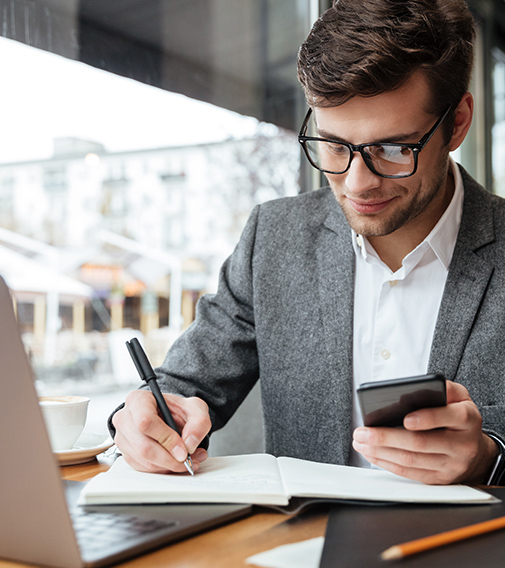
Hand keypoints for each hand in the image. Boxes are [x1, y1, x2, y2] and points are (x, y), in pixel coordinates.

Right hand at [112, 390, 210, 473]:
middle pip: (143, 446)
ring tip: (190, 460)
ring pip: (144, 460)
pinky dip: (163, 469)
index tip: (184, 450)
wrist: (169, 416)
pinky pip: (144, 468)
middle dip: (170, 458)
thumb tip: (190, 443)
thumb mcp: (195, 408)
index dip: (166, 438)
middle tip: (189, 460)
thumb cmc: (177, 409)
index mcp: (138, 400)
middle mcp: (125, 418)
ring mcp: (123, 437)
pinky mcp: (126, 454)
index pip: (146, 421)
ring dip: (169, 465)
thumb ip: (198, 422)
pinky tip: (177, 462)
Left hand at [352, 381, 498, 483]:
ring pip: (411, 461)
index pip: (448, 417)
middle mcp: (462, 444)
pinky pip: (409, 473)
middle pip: (421, 443)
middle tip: (363, 432)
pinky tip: (372, 454)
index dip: (426, 419)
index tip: (405, 418)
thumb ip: (443, 388)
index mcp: (467, 419)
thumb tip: (419, 387)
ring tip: (361, 442)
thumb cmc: (459, 416)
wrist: (476, 450)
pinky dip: (387, 463)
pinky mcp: (439, 478)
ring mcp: (451, 465)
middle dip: (387, 437)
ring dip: (381, 452)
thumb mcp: (459, 396)